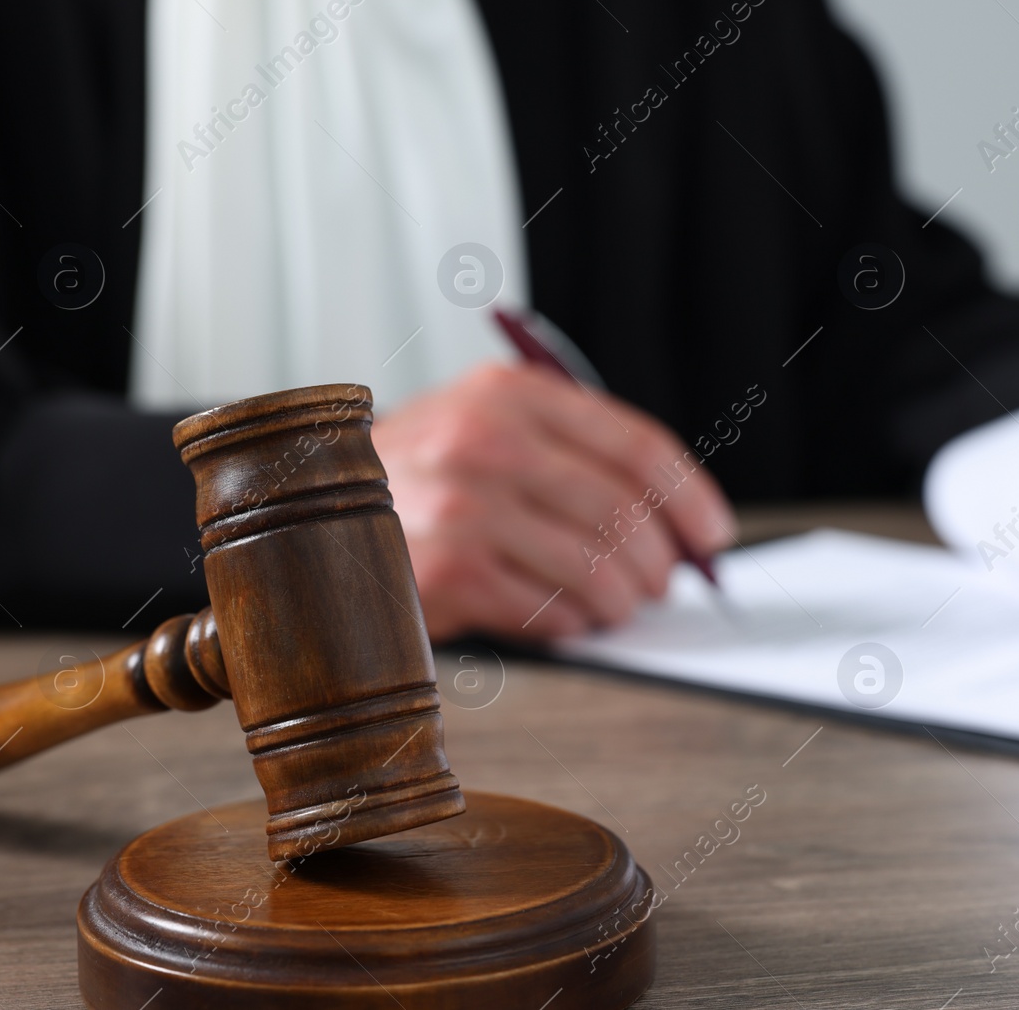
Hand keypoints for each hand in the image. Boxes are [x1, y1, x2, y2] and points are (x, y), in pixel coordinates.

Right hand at [371, 363, 734, 640]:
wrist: (305, 513)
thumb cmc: (418, 479)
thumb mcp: (486, 429)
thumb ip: (572, 457)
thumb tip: (674, 524)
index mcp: (510, 394)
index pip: (636, 446)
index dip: (689, 498)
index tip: (712, 535)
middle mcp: (486, 440)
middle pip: (622, 512)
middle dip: (657, 562)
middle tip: (660, 585)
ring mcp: (461, 506)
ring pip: (593, 568)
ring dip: (619, 600)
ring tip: (615, 607)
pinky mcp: (442, 571)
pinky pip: (545, 611)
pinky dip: (571, 624)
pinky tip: (567, 620)